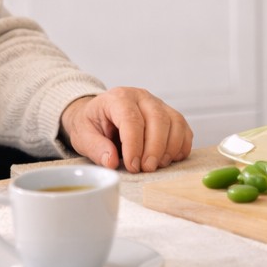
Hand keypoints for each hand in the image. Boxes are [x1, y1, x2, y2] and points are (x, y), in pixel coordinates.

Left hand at [60, 88, 192, 172]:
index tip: (133, 166)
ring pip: (175, 122)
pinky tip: (169, 159)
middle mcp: (141, 97)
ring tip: (156, 166)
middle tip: (146, 169)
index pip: (131, 119)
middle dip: (155, 148)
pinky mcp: (169, 114)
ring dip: (169, 148)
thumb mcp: (83, 135)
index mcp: (118, 98)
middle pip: (158, 119)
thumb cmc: (92, 123)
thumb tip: (111, 161)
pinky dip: (181, 146)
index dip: (134, 145)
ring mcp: (158, 104)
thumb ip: (95, 147)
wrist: (99, 114)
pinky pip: (183, 128)